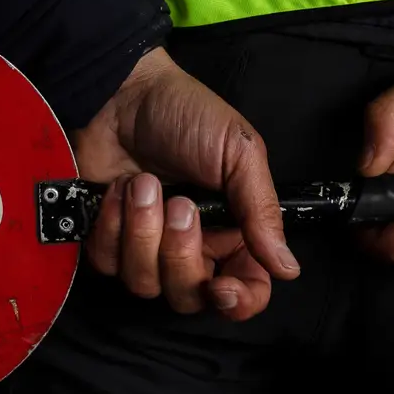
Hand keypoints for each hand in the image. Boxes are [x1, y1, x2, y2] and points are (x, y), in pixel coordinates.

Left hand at [73, 48, 298, 319]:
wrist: (121, 91)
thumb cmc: (186, 113)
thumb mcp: (239, 153)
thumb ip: (262, 212)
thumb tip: (287, 268)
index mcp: (233, 231)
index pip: (245, 291)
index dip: (237, 301)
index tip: (220, 286)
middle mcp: (191, 246)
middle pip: (189, 296)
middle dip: (179, 254)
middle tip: (179, 204)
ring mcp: (145, 245)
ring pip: (144, 284)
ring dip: (142, 232)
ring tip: (143, 185)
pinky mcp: (106, 236)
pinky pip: (106, 263)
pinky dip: (110, 225)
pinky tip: (116, 190)